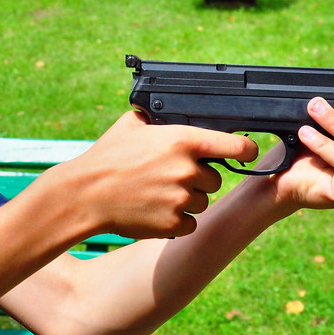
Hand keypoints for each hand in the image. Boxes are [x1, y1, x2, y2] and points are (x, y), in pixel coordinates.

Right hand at [55, 111, 258, 239]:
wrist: (86, 194)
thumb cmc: (107, 157)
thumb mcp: (132, 125)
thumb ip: (158, 118)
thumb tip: (168, 111)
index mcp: (182, 140)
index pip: (237, 146)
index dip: (245, 150)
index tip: (247, 152)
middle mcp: (188, 169)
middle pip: (216, 177)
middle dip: (198, 177)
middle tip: (170, 175)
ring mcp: (182, 198)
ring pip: (203, 201)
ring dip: (188, 199)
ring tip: (158, 192)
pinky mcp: (174, 223)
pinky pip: (190, 222)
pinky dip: (178, 220)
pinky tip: (155, 209)